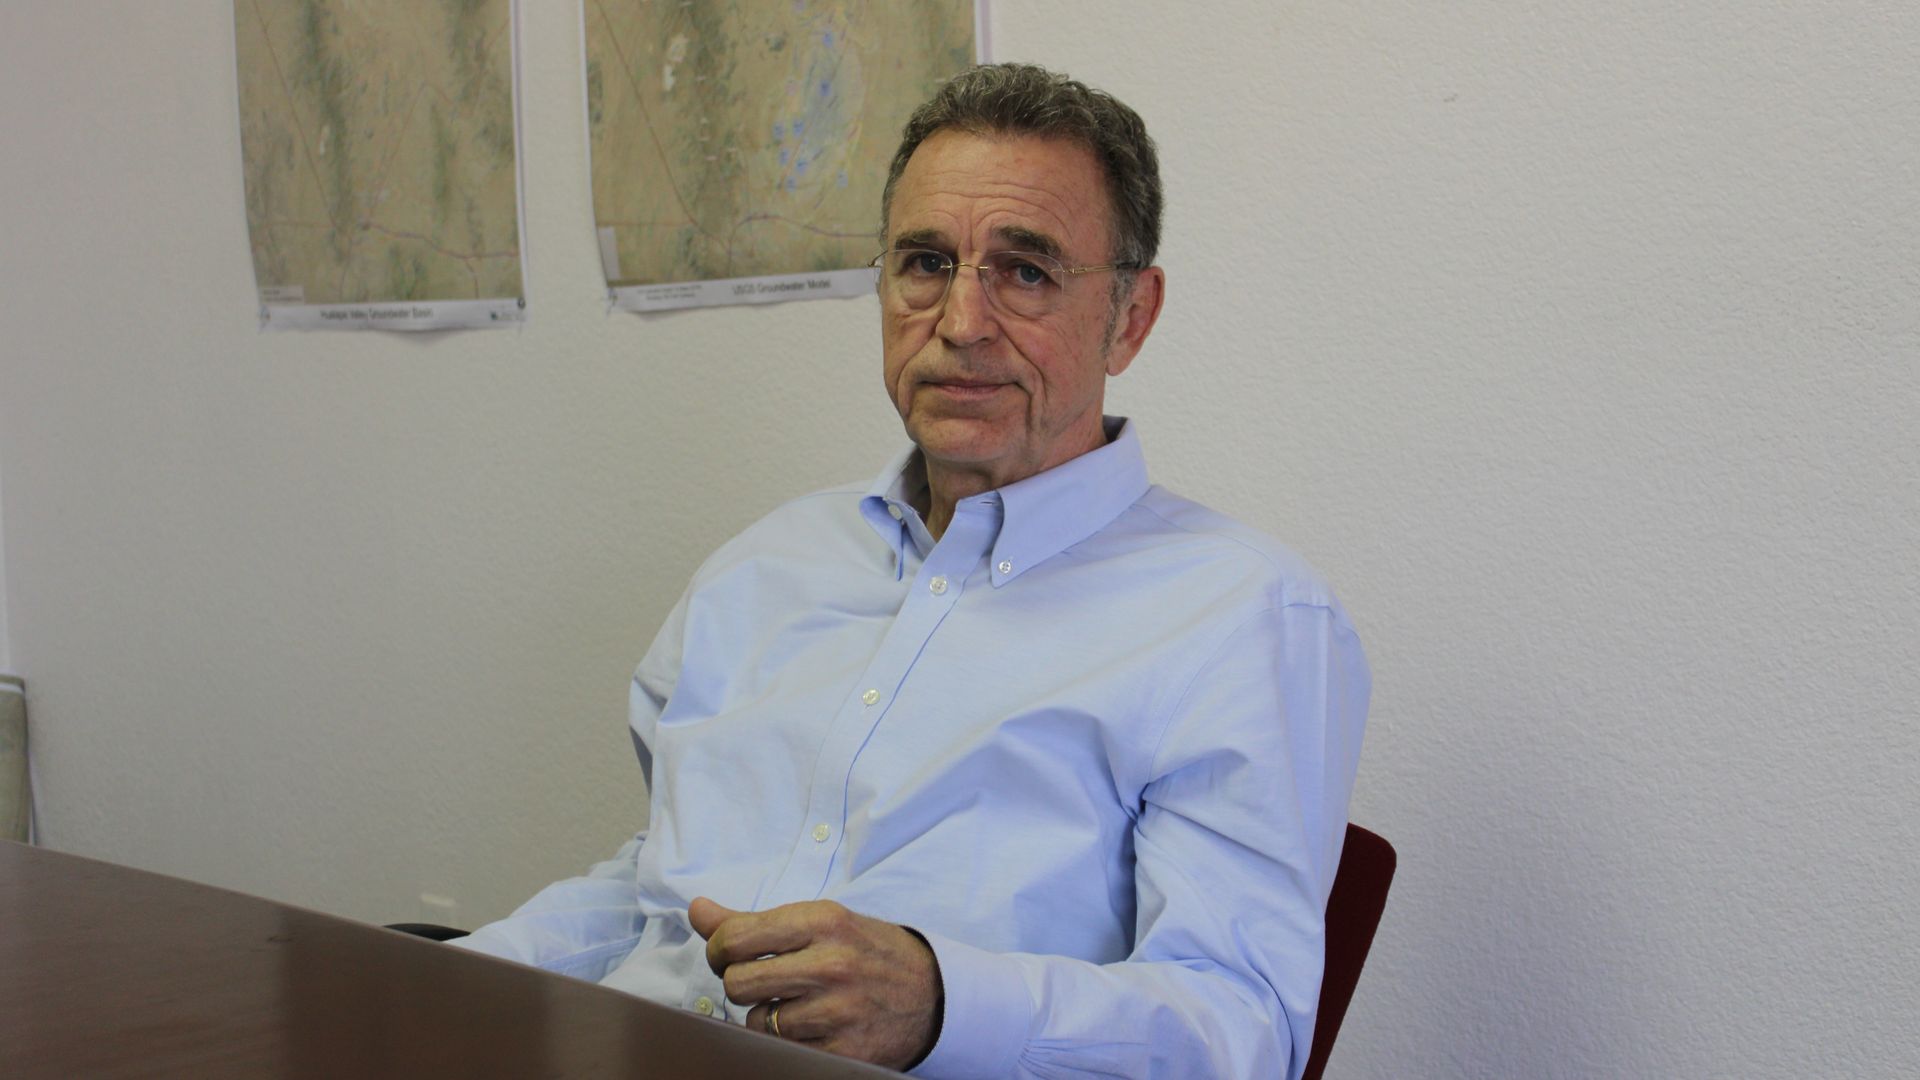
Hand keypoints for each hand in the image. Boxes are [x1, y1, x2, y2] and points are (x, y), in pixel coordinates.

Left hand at [687, 896, 939, 1068]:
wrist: (933, 993)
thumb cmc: (867, 951)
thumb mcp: (821, 922)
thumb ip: (754, 921)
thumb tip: (697, 910)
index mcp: (823, 921)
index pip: (735, 937)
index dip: (719, 949)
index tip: (730, 955)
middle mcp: (831, 964)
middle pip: (739, 983)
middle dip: (741, 984)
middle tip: (762, 982)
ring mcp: (838, 1011)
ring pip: (758, 1022)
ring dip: (767, 1016)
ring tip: (795, 1004)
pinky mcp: (843, 1049)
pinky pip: (783, 1050)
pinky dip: (788, 1041)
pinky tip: (811, 1026)